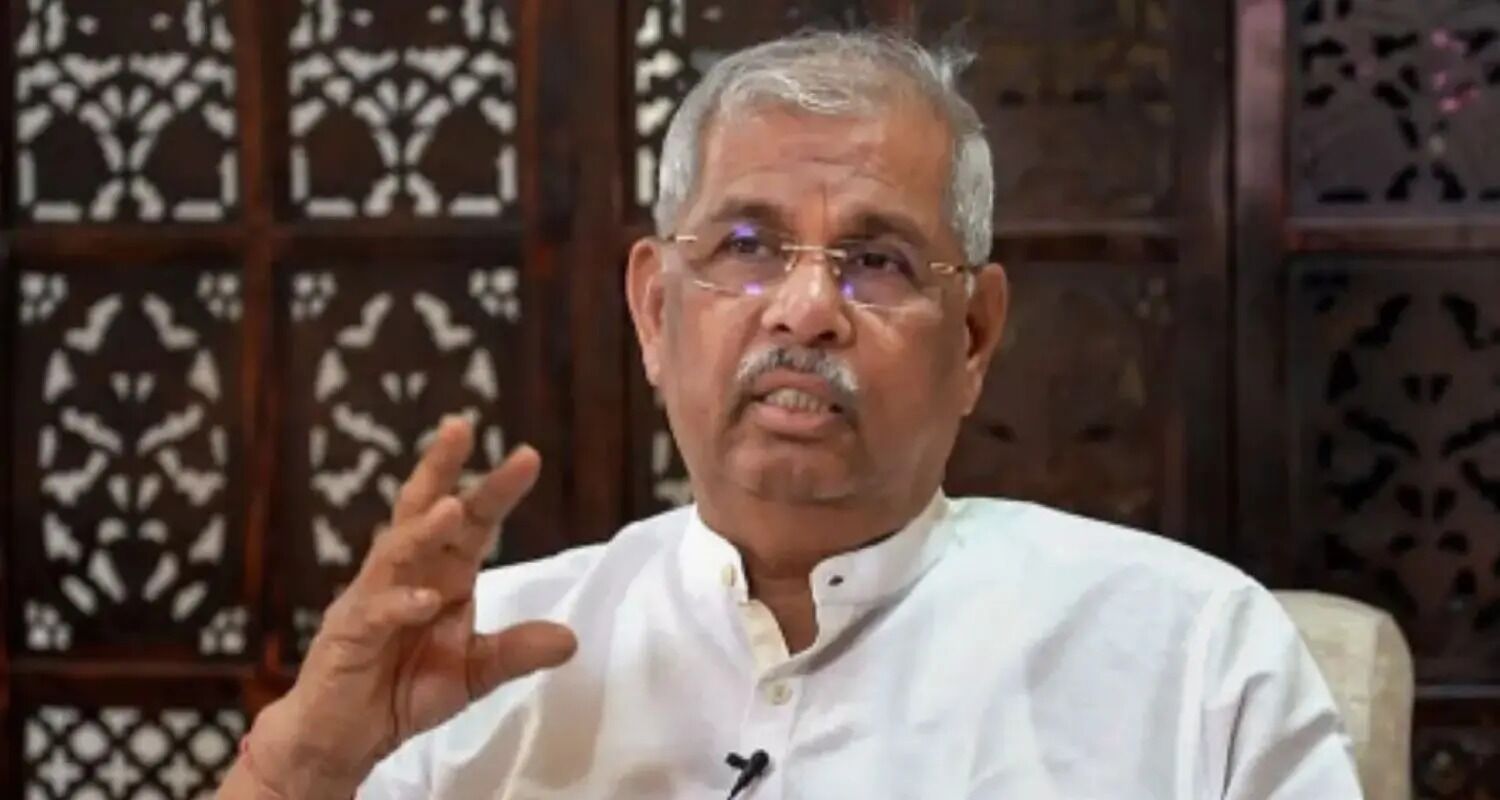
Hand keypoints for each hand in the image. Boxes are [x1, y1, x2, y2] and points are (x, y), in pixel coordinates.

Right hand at [241, 418, 576, 796]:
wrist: (343, 739)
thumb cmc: (402, 692)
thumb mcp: (472, 673)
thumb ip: (514, 652)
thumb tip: (571, 639)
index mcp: (442, 576)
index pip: (473, 523)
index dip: (497, 490)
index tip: (528, 455)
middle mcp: (406, 575)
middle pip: (422, 510)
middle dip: (441, 468)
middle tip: (461, 426)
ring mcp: (371, 599)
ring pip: (395, 550)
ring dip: (423, 529)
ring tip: (452, 507)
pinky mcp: (348, 634)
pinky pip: (375, 613)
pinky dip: (399, 604)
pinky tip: (423, 600)